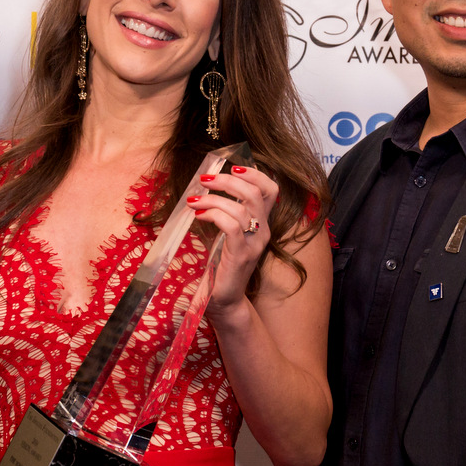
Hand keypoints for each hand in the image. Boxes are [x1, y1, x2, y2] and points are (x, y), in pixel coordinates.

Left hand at [186, 164, 278, 318]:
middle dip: (228, 180)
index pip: (271, 189)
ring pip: (240, 208)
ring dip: (213, 198)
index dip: (255, 174)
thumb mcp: (226, 232)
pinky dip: (213, 215)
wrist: (223, 298)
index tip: (233, 166)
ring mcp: (254, 244)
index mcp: (262, 223)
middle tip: (205, 179)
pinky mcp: (241, 255)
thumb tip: (206, 185)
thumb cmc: (221, 263)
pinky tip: (199, 215)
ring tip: (194, 200)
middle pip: (255, 193)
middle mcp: (263, 231)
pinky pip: (230, 226)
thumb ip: (225, 211)